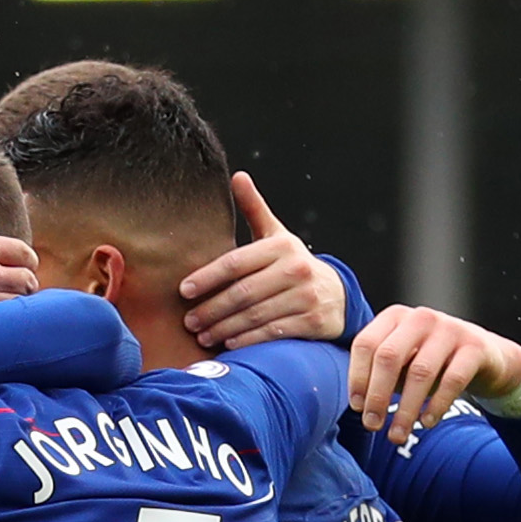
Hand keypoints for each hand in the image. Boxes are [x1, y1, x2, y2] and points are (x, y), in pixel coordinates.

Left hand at [179, 176, 345, 350]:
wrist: (336, 294)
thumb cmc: (294, 265)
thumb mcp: (277, 235)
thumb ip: (255, 209)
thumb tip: (237, 176)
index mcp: (281, 246)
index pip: (236, 262)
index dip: (207, 277)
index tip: (184, 290)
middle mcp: (295, 269)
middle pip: (242, 293)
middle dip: (211, 310)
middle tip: (188, 322)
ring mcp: (305, 296)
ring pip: (254, 315)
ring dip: (223, 329)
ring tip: (202, 336)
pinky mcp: (312, 321)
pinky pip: (272, 333)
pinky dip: (248, 341)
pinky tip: (228, 345)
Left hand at [346, 303, 520, 446]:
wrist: (484, 356)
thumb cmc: (431, 362)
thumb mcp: (402, 362)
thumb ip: (379, 375)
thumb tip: (359, 406)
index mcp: (395, 317)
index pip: (366, 344)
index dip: (358, 378)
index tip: (357, 408)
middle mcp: (421, 318)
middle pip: (389, 356)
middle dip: (377, 396)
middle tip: (372, 426)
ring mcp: (450, 329)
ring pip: (420, 372)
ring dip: (406, 409)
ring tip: (397, 435)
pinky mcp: (475, 347)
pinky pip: (452, 380)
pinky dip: (437, 405)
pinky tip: (427, 423)